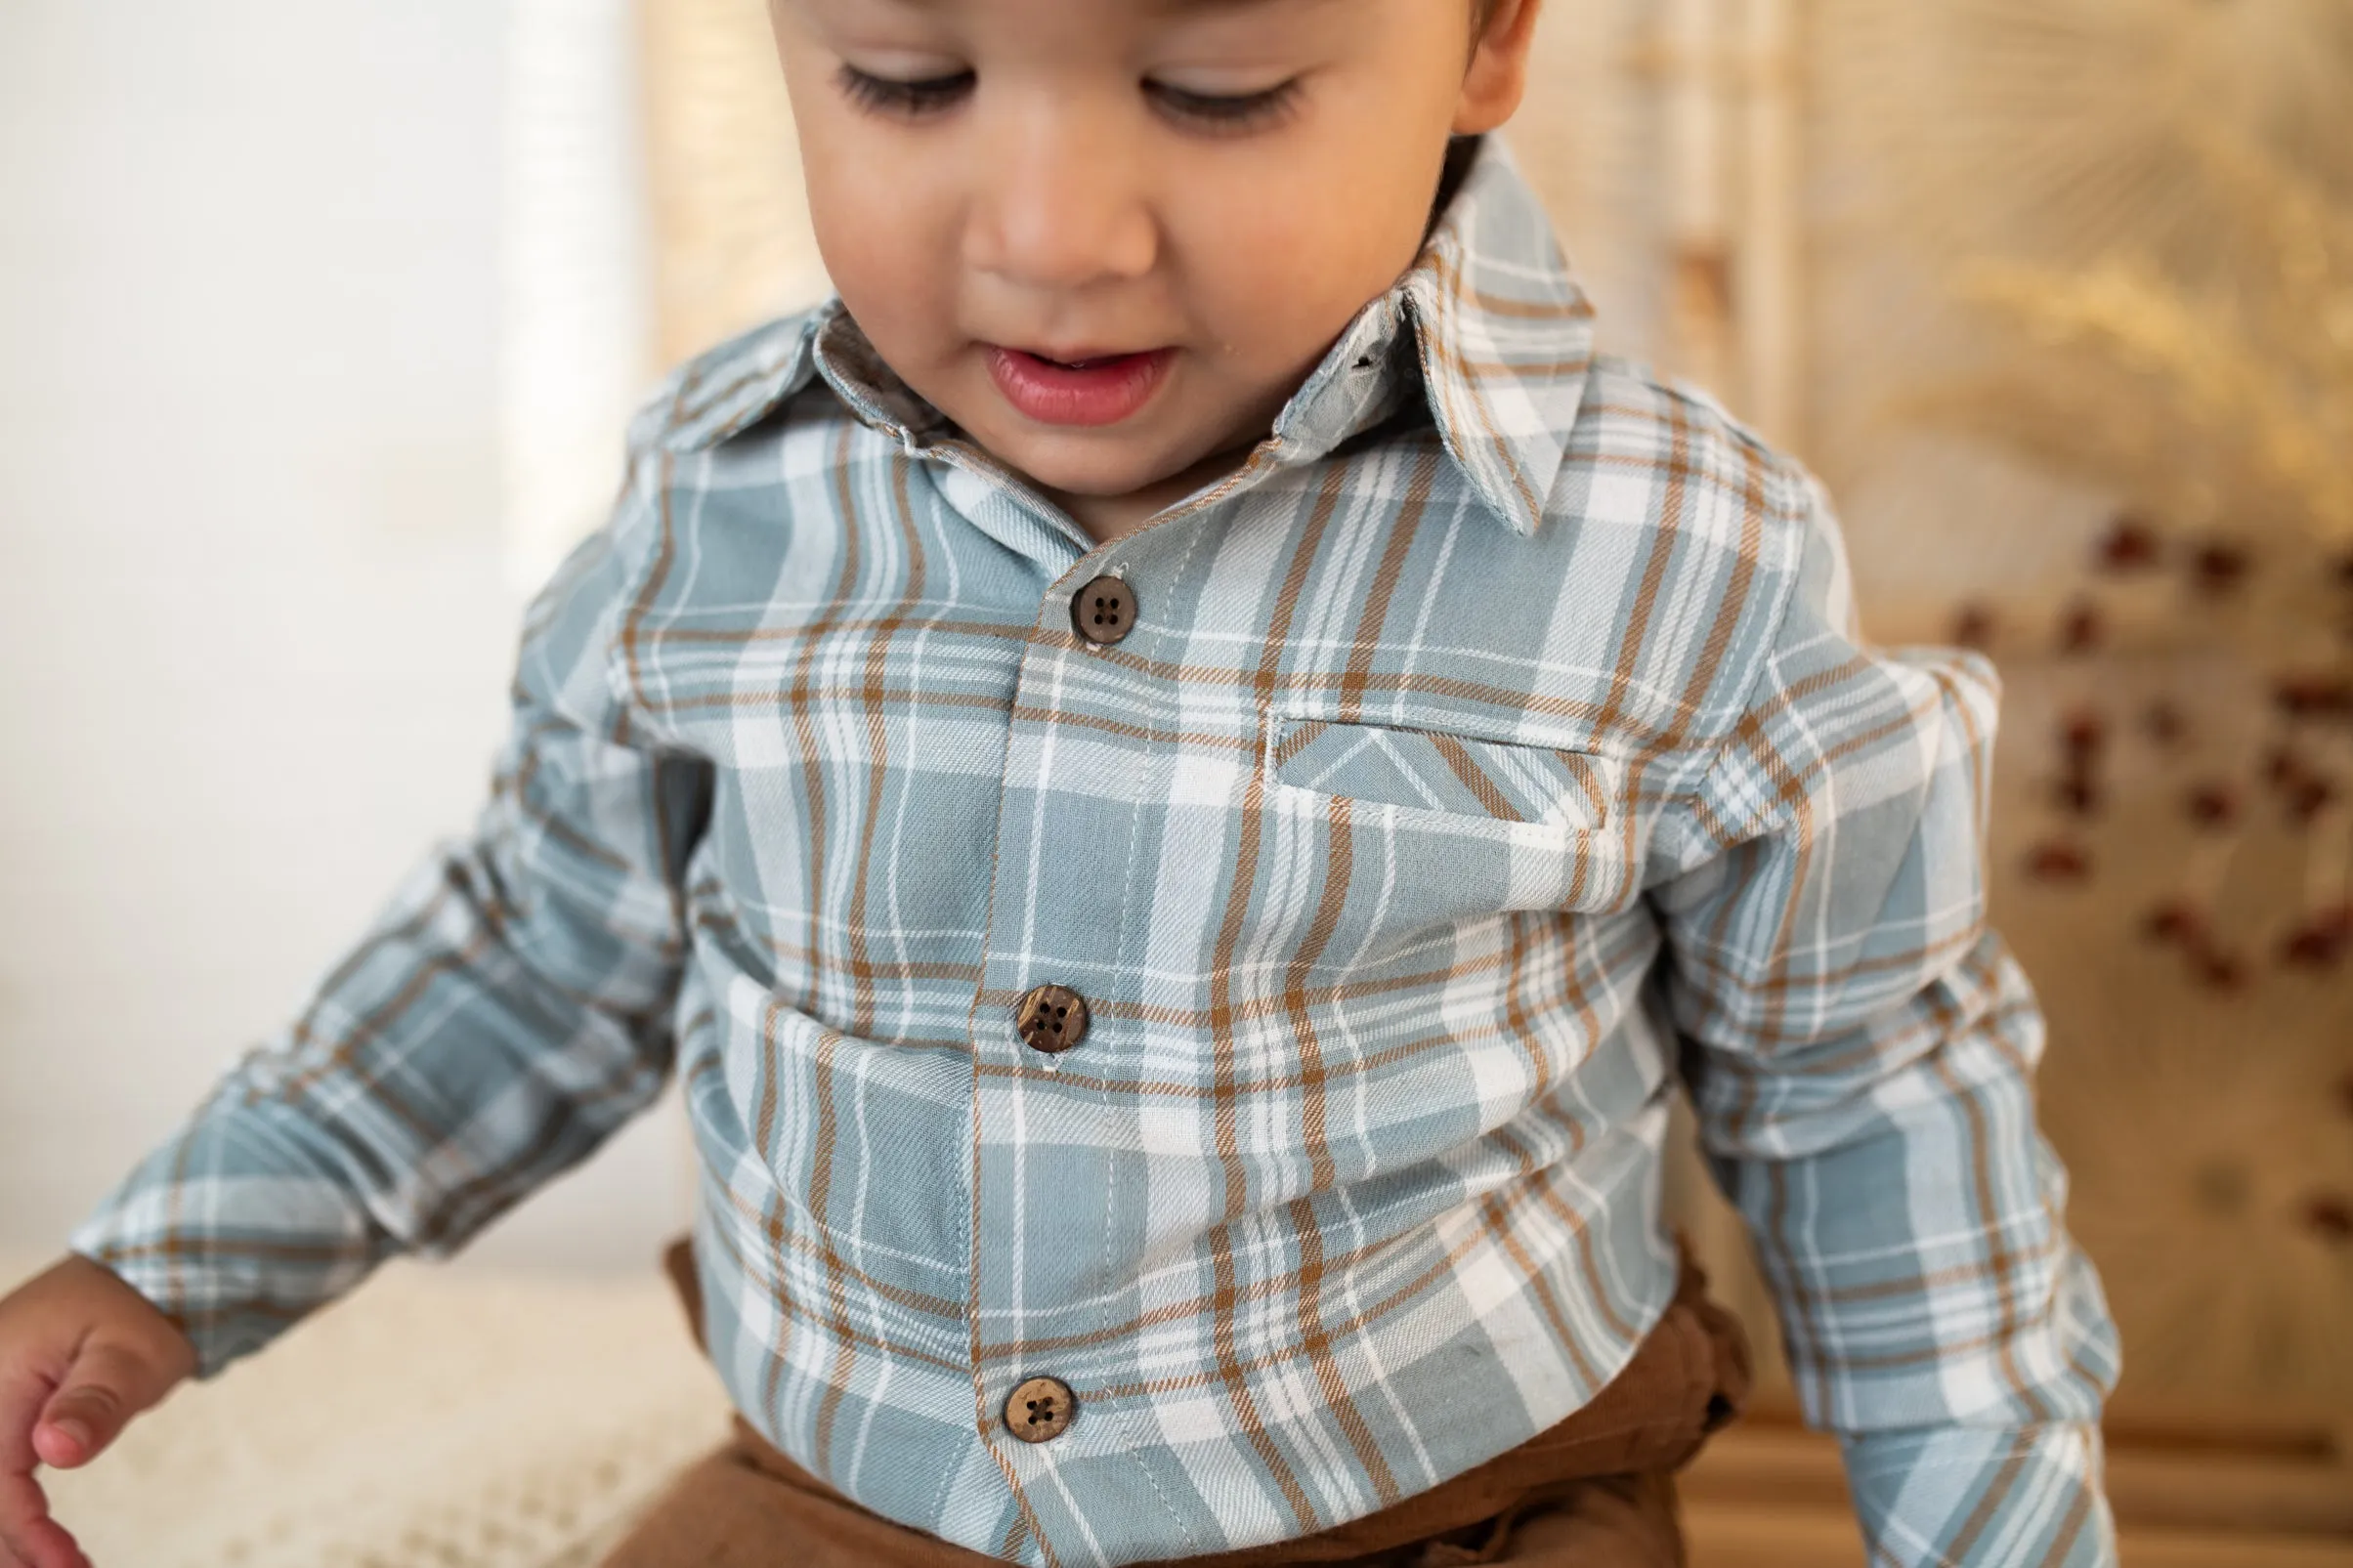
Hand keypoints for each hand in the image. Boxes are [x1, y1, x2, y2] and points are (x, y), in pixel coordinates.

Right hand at [0, 1255, 197, 1567]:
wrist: (137, 1277)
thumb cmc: (139, 1312)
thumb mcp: (131, 1353)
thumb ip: (96, 1400)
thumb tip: (55, 1448)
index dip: (25, 1532)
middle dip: (11, 1546)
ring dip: (7, 1535)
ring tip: (57, 1566)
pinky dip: (9, 1513)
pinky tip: (39, 1549)